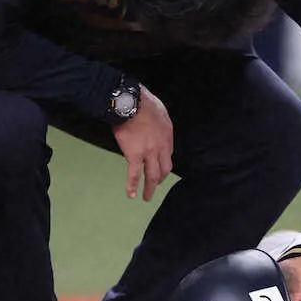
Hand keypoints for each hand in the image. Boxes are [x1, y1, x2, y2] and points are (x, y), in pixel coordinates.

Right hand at [113, 84, 173, 200]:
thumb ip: (159, 123)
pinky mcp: (134, 155)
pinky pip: (134, 174)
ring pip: (152, 175)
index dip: (163, 164)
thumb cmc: (143, 103)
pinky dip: (133, 186)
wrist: (132, 103)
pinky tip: (131, 194)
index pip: (168, 155)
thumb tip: (155, 126)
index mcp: (168, 136)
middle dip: (160, 179)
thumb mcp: (160, 112)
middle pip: (164, 168)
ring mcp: (149, 153)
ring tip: (147, 197)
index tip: (159, 168)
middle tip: (156, 186)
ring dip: (150, 188)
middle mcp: (161, 147)